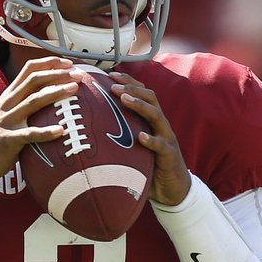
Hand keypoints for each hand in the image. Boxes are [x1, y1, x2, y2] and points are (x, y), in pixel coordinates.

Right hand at [0, 57, 83, 180]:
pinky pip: (30, 134)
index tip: (68, 63)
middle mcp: (7, 104)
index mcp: (8, 96)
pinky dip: (46, 132)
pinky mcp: (8, 140)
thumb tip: (51, 97)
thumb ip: (23, 104)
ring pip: (33, 101)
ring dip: (55, 93)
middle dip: (57, 74)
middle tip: (79, 75)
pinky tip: (61, 131)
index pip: (28, 70)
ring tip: (74, 89)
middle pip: (34, 81)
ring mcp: (7, 120)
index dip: (49, 63)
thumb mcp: (6, 114)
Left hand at [109, 72, 190, 205]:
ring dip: (139, 105)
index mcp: (150, 118)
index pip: (142, 93)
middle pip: (150, 97)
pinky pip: (161, 145)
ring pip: (156, 115)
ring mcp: (166, 137)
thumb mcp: (133, 144)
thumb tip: (89, 127)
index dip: (128, 82)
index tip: (109, 74)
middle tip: (113, 86)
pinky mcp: (169, 154)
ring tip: (124, 99)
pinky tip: (141, 137)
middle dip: (132, 88)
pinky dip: (151, 139)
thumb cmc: (148, 163)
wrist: (172, 187)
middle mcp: (160, 124)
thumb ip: (119, 133)